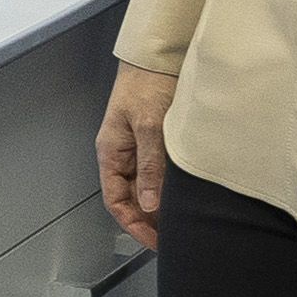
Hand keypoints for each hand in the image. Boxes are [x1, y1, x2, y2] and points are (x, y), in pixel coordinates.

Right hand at [96, 64, 178, 248]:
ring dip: (161, 205)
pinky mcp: (156, 141)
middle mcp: (124, 154)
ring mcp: (140, 148)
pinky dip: (170, 188)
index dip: (133, 224)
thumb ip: (150, 166)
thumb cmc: (147, 83)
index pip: (115, 200)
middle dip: (149, 221)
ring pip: (147, 187)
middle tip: (173, 237)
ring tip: (181, 221)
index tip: (154, 242)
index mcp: (112, 152)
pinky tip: (185, 195)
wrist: (159, 55)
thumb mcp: (149, 126)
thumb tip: (150, 203)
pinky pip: (159, 173)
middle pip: (131, 198)